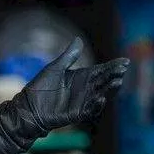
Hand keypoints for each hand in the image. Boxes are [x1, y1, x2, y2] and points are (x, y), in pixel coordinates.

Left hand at [14, 37, 128, 134]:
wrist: (28, 107)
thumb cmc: (40, 87)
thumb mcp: (55, 68)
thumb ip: (68, 57)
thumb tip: (78, 39)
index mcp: (82, 77)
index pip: (102, 70)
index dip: (113, 66)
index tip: (125, 61)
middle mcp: (85, 89)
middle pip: (104, 81)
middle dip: (114, 75)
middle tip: (122, 69)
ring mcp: (82, 102)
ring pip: (100, 95)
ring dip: (109, 90)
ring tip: (117, 82)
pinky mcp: (76, 114)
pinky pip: (89, 110)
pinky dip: (96, 106)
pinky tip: (102, 98)